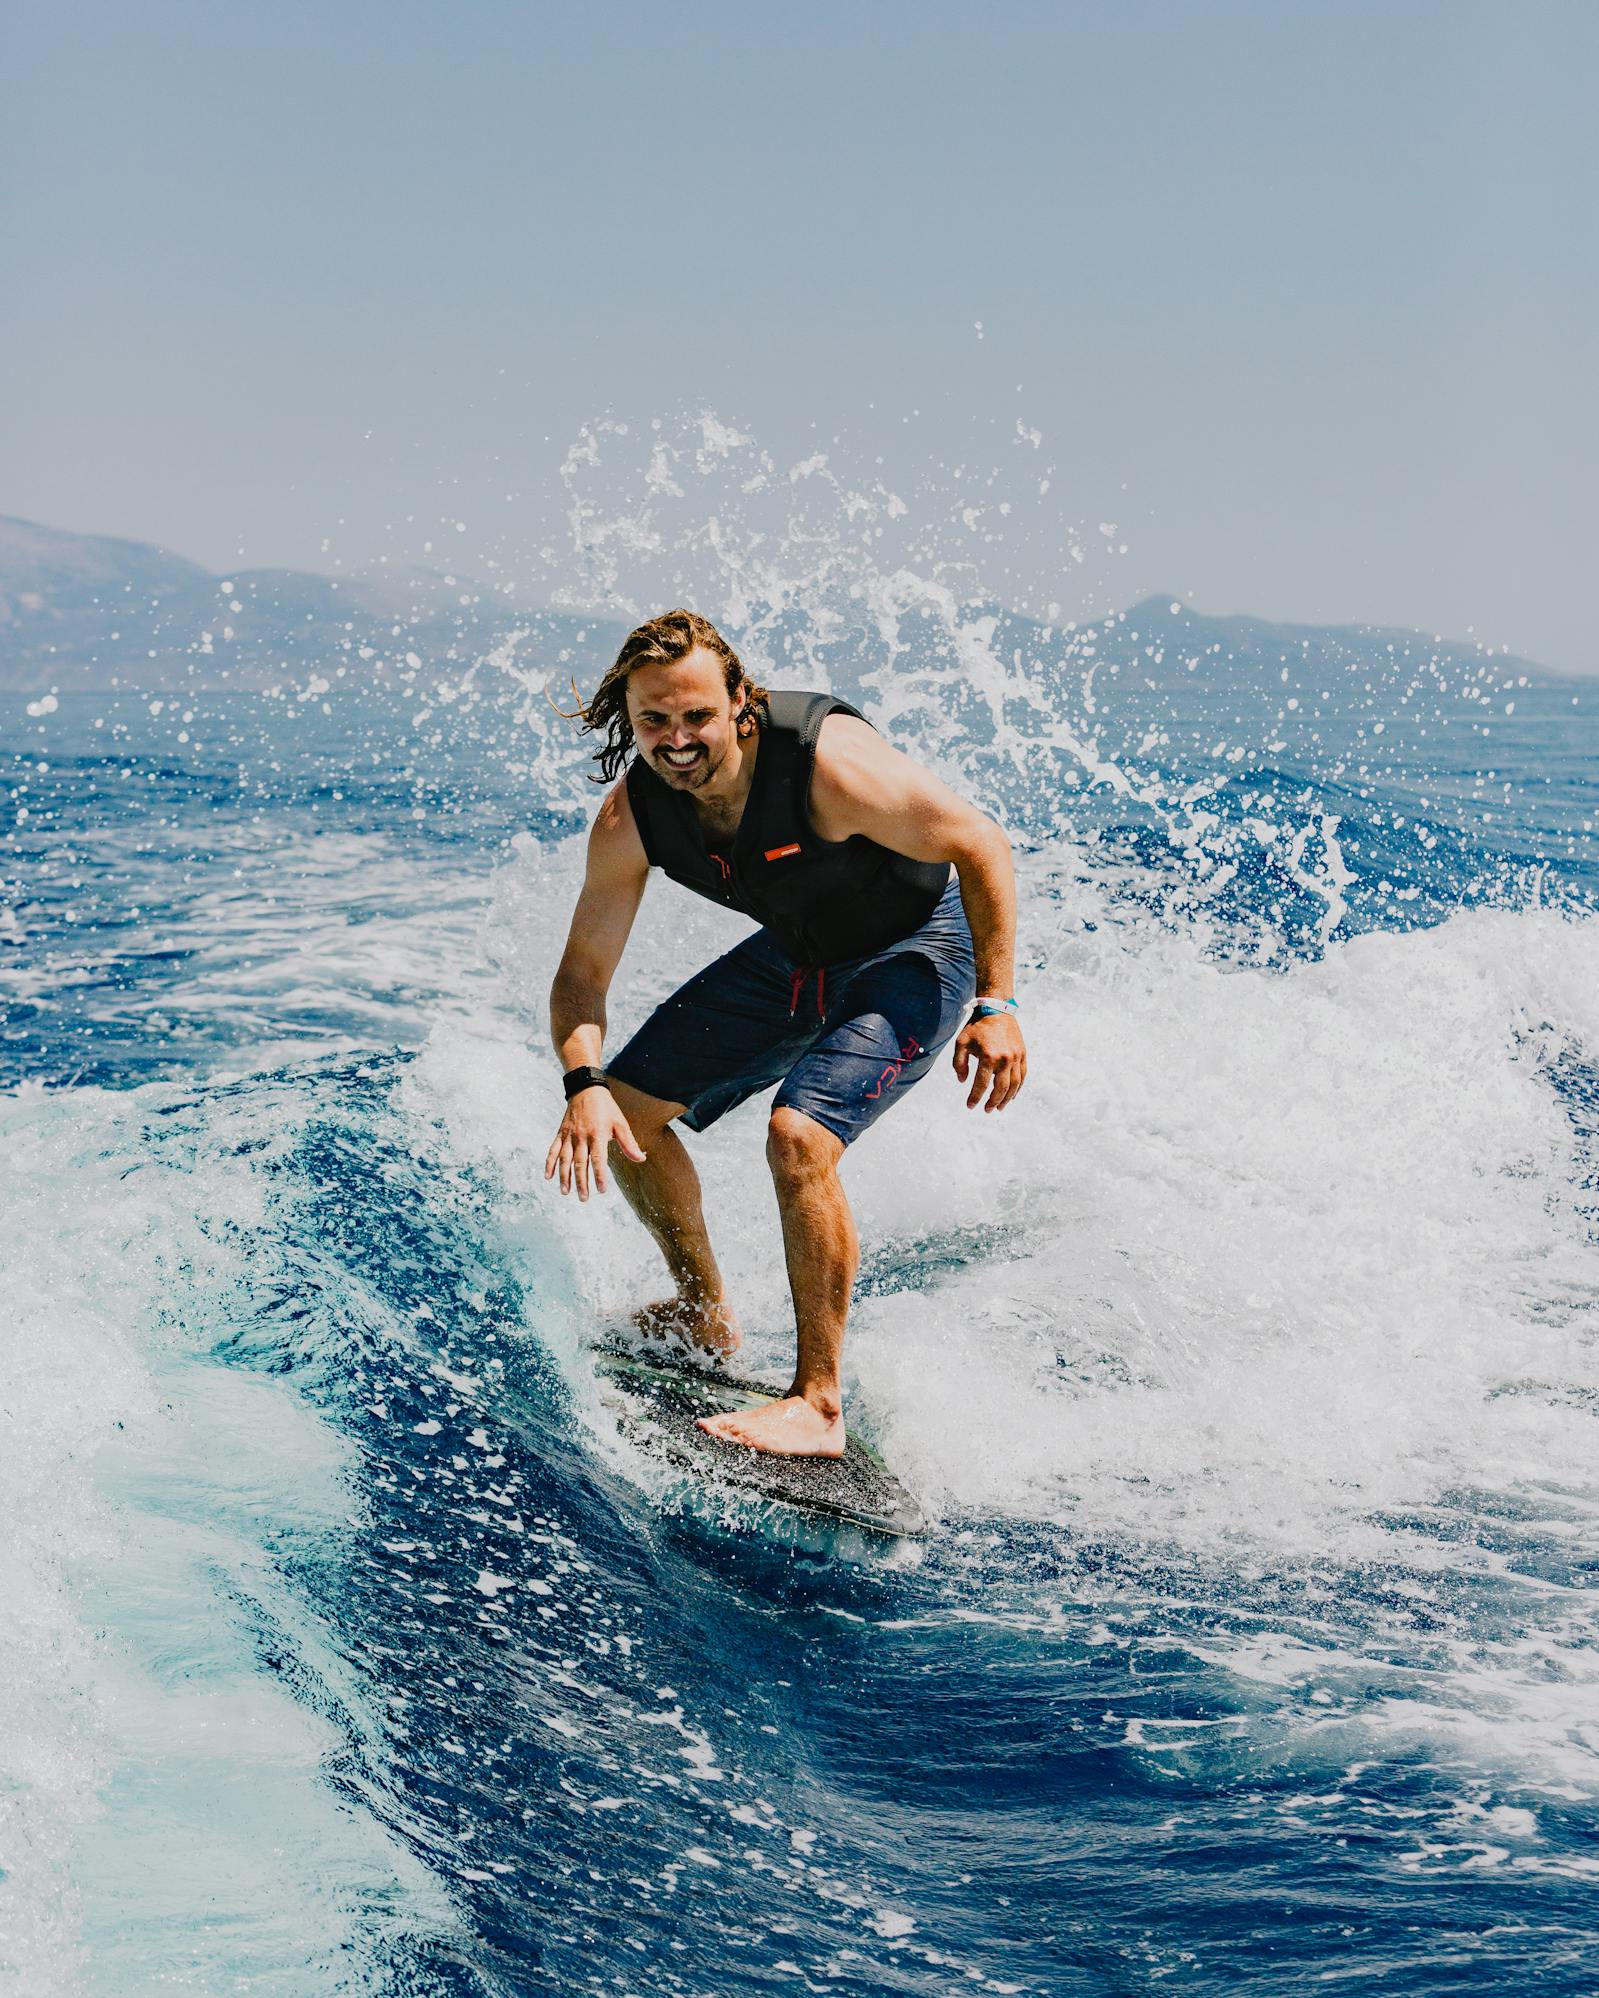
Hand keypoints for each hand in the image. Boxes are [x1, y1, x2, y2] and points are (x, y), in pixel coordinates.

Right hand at [544, 1086, 645, 1200]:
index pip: (598, 1159)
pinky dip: (549, 1163)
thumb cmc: (606, 1108)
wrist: (586, 1088)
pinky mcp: (560, 1133)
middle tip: (584, 1198)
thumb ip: (628, 1143)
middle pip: (580, 1163)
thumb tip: (641, 1159)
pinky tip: (548, 1176)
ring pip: (564, 1159)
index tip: (602, 1190)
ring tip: (565, 1192)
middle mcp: (581, 1136)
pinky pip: (553, 1150)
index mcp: (598, 1134)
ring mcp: (569, 1135)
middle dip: (581, 1182)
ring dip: (564, 1177)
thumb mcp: (620, 1123)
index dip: (600, 1175)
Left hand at [951, 1011, 1026, 1111]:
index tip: (970, 1106)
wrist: (996, 1008)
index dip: (975, 1097)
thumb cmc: (976, 1026)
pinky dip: (1018, 1088)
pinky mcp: (1023, 1054)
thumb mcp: (961, 1043)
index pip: (981, 1084)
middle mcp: (1004, 1059)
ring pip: (1014, 1085)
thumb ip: (959, 1063)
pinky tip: (1012, 1096)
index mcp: (988, 1056)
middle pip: (1000, 1088)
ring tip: (1000, 1108)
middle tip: (986, 1110)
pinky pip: (1022, 1075)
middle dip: (993, 1102)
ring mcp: (1016, 1057)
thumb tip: (962, 1081)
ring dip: (1007, 1099)